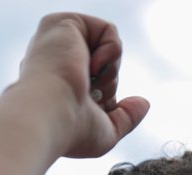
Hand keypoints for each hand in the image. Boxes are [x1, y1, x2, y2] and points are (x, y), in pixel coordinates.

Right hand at [13, 13, 149, 158]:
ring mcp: (56, 43)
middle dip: (107, 85)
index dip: (104, 100)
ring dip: (109, 71)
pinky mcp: (62, 23)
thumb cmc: (70, 132)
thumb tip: (142, 103)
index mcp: (56, 87)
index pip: (94, 87)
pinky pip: (108, 31)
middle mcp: (53, 63)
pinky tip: (90, 67)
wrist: (49, 115)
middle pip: (102, 68)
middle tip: (90, 97)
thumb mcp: (106, 133)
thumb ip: (126, 118)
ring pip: (106, 49)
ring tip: (89, 82)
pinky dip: (110, 52)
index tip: (92, 113)